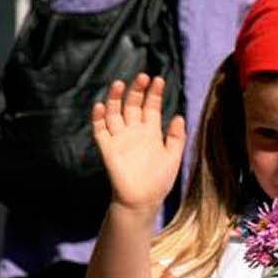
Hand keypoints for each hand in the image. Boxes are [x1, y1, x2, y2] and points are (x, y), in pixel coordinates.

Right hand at [92, 73, 185, 213]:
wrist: (143, 200)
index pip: (151, 107)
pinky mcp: (108, 148)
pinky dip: (99, 118)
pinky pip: (100, 130)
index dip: (154, 93)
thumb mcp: (173, 157)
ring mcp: (120, 138)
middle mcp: (134, 132)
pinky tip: (101, 106)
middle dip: (137, 91)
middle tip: (142, 76)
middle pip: (133, 105)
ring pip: (114, 113)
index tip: (159, 79)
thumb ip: (176, 137)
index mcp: (151, 132)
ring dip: (115, 98)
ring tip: (120, 84)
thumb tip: (179, 116)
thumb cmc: (160, 181)